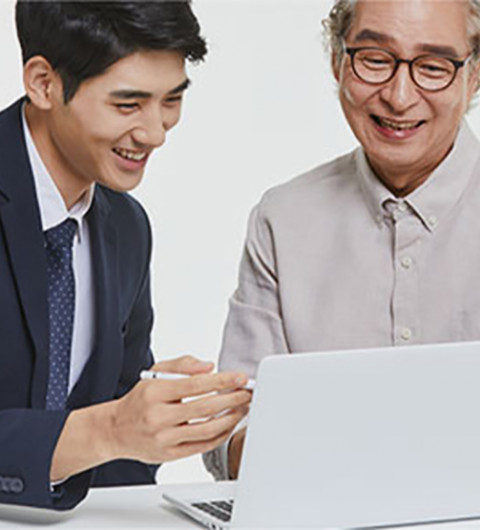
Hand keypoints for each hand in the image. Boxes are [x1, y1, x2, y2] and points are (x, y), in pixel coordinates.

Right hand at [51, 355, 250, 480]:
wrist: (115, 430)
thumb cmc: (140, 399)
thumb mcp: (155, 373)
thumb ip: (183, 365)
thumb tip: (210, 367)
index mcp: (155, 392)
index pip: (195, 385)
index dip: (222, 380)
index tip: (241, 377)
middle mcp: (159, 416)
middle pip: (204, 408)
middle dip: (232, 399)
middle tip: (248, 392)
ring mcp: (164, 438)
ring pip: (206, 430)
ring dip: (230, 418)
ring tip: (243, 408)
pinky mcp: (169, 454)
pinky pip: (202, 446)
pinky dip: (220, 435)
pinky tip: (230, 424)